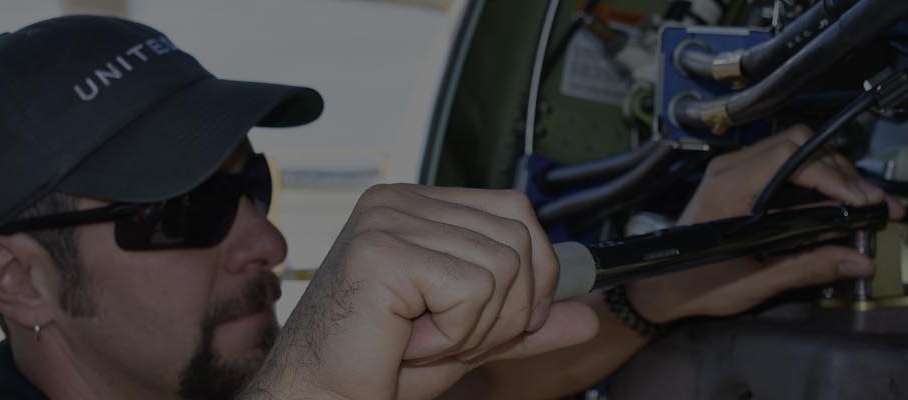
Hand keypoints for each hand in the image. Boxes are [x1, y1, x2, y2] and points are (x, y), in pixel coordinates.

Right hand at [241, 184, 596, 399]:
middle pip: (519, 236)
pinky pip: (472, 289)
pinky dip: (453, 333)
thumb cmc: (376, 368)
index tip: (506, 320)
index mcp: (417, 206)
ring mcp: (388, 219)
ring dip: (475, 327)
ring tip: (423, 340)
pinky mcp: (382, 250)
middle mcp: (400, 201)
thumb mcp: (471, 340)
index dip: (532, 273)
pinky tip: (408, 342)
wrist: (322, 398)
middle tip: (451, 338)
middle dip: (506, 308)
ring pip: (503, 267)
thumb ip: (525, 322)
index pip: (516, 211)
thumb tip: (586, 317)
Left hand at [630, 125, 904, 322]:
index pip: (792, 158)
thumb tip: (859, 261)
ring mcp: (733, 169)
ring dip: (834, 175)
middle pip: (801, 146)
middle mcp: (731, 169)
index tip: (863, 202)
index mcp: (730, 188)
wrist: (658, 286)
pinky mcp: (739, 178)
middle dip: (844, 175)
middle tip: (875, 205)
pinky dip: (816, 181)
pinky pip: (785, 165)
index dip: (835, 177)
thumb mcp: (755, 283)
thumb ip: (809, 268)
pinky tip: (836, 206)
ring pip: (797, 151)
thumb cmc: (693, 284)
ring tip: (863, 206)